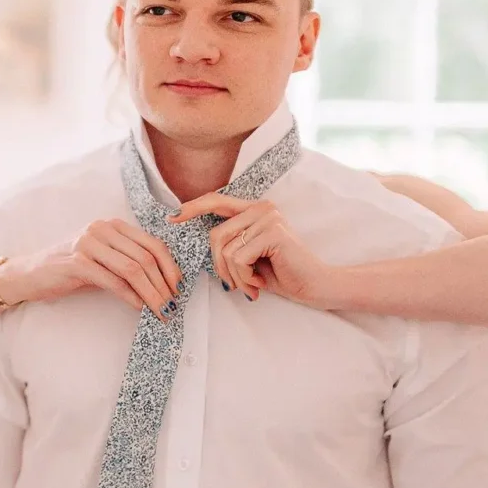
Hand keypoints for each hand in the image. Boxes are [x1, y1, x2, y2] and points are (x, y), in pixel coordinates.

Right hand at [0, 219, 183, 319]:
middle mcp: (102, 229)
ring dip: (151, 293)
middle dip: (164, 284)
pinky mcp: (77, 262)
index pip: (153, 244)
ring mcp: (88, 243)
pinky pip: (113, 280)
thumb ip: (127, 262)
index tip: (179, 288)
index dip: (171, 267)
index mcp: (112, 225)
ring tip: (160, 310)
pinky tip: (139, 308)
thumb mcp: (102, 260)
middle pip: (146, 257)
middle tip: (172, 305)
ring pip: (133, 269)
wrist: (30, 274)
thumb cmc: (69, 269)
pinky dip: (130, 296)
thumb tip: (162, 283)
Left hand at [169, 194, 341, 307]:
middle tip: (234, 285)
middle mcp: (261, 207)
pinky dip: (242, 277)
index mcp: (254, 209)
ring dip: (233, 276)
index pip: (217, 201)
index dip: (192, 208)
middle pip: (215, 235)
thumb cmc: (281, 273)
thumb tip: (202, 241)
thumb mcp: (248, 256)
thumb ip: (229, 244)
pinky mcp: (272, 232)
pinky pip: (237, 258)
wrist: (315, 286)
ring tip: (251, 284)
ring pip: (225, 249)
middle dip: (219, 267)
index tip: (172, 218)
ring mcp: (268, 217)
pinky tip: (259, 282)